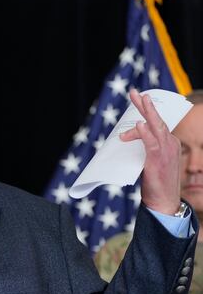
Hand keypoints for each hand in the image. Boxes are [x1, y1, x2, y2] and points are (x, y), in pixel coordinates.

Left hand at [120, 89, 180, 214]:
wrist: (165, 201)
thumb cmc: (156, 183)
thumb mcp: (148, 162)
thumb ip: (140, 149)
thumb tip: (124, 140)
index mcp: (169, 144)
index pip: (155, 125)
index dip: (143, 116)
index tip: (135, 106)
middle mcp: (170, 144)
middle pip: (157, 120)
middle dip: (146, 105)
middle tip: (136, 92)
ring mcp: (166, 151)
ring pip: (156, 127)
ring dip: (147, 112)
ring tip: (140, 98)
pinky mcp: (159, 159)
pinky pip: (152, 143)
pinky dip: (145, 132)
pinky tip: (139, 124)